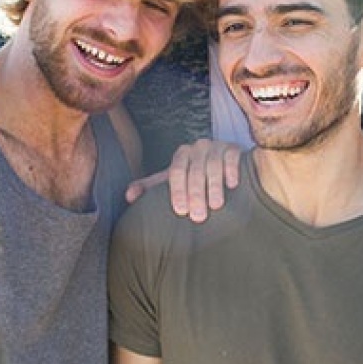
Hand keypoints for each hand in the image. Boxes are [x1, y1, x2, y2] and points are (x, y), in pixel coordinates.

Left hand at [125, 139, 240, 222]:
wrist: (223, 162)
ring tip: (216, 206)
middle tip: (198, 216)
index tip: (181, 211)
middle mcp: (197, 148)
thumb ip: (151, 188)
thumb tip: (128, 197)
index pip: (175, 172)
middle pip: (194, 171)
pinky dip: (232, 170)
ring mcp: (216, 147)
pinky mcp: (234, 149)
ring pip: (213, 165)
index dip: (177, 191)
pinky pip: (232, 157)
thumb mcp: (173, 181)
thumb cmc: (194, 176)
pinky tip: (233, 185)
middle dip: (195, 194)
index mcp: (181, 155)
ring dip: (214, 186)